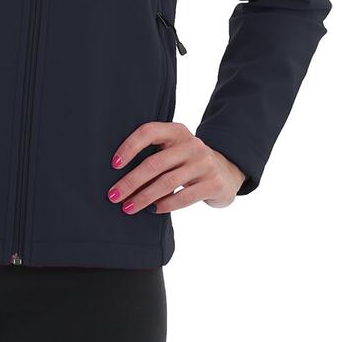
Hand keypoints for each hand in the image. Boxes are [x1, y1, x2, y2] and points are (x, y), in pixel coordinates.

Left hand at [107, 122, 247, 213]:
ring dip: (144, 197)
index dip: (129, 147)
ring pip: (167, 182)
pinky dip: (165, 205)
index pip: (149, 132)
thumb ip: (154, 155)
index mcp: (177, 131)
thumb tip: (120, 179)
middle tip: (114, 196)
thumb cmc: (188, 162)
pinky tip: (152, 211)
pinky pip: (184, 196)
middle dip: (131, 182)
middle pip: (154, 163)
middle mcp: (192, 144)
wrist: (227, 171)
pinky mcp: (213, 183)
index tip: (114, 165)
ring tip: (128, 208)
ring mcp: (204, 163)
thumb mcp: (174, 150)